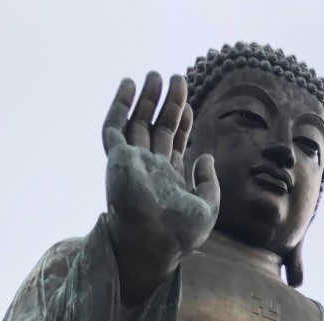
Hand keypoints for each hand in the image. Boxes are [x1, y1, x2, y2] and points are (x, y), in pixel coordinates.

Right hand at [102, 74, 219, 298]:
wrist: (152, 244)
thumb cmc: (179, 236)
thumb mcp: (208, 208)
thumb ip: (210, 183)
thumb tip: (206, 156)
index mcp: (170, 180)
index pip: (175, 144)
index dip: (182, 122)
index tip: (188, 105)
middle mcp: (150, 169)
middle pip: (158, 129)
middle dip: (168, 104)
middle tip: (177, 78)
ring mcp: (132, 164)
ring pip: (137, 123)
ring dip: (146, 99)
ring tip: (155, 75)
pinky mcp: (117, 160)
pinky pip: (114, 128)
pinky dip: (119, 106)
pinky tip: (128, 85)